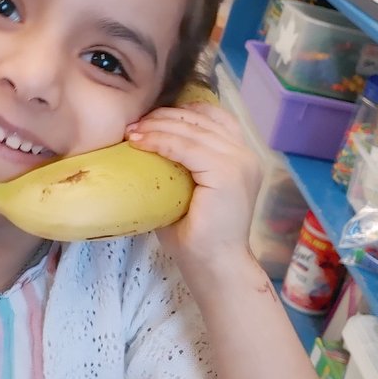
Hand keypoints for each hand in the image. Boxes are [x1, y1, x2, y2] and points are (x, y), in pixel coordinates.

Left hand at [127, 101, 260, 264]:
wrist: (214, 266)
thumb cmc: (196, 235)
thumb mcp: (187, 190)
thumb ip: (178, 165)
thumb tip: (143, 142)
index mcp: (241, 156)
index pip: (211, 117)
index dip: (179, 112)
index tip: (147, 120)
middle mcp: (246, 154)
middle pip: (200, 119)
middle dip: (163, 117)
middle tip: (133, 125)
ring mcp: (240, 162)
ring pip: (191, 130)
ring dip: (157, 127)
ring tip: (131, 133)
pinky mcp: (227, 173)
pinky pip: (186, 148)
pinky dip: (160, 142)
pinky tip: (139, 143)